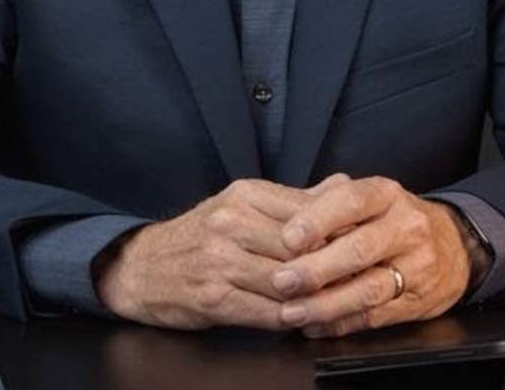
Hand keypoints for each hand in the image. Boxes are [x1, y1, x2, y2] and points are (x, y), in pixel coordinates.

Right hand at [92, 177, 345, 329]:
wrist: (141, 267)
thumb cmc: (200, 236)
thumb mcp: (242, 205)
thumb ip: (295, 200)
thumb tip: (345, 185)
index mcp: (244, 195)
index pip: (309, 212)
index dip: (341, 233)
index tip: (363, 246)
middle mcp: (231, 223)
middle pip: (302, 249)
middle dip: (334, 268)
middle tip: (361, 280)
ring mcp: (220, 261)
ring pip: (288, 283)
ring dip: (316, 298)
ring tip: (337, 302)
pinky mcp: (214, 298)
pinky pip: (268, 313)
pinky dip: (292, 319)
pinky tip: (304, 319)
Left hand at [268, 177, 473, 337]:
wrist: (455, 246)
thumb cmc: (393, 220)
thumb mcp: (368, 200)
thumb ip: (326, 205)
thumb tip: (278, 220)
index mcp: (386, 195)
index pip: (351, 201)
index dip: (317, 220)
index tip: (287, 238)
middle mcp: (406, 228)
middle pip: (359, 249)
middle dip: (315, 269)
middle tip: (280, 281)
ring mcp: (417, 266)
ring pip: (368, 289)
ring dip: (325, 304)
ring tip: (292, 311)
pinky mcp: (417, 302)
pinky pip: (374, 317)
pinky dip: (340, 323)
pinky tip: (314, 325)